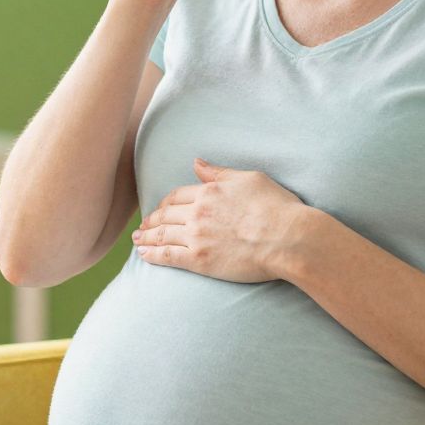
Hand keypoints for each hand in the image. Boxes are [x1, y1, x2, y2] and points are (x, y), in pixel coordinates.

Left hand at [131, 157, 310, 283]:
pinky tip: (143, 255)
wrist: (287, 238)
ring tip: (138, 239)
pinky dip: (152, 254)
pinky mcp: (199, 260)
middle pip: (166, 214)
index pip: (178, 196)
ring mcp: (197, 236)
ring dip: (147, 236)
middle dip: (152, 219)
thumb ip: (219, 173)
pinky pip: (168, 256)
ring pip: (163, 234)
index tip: (160, 208)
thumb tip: (197, 164)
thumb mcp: (249, 179)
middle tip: (143, 225)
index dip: (166, 203)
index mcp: (209, 192)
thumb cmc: (276, 207)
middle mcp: (198, 212)